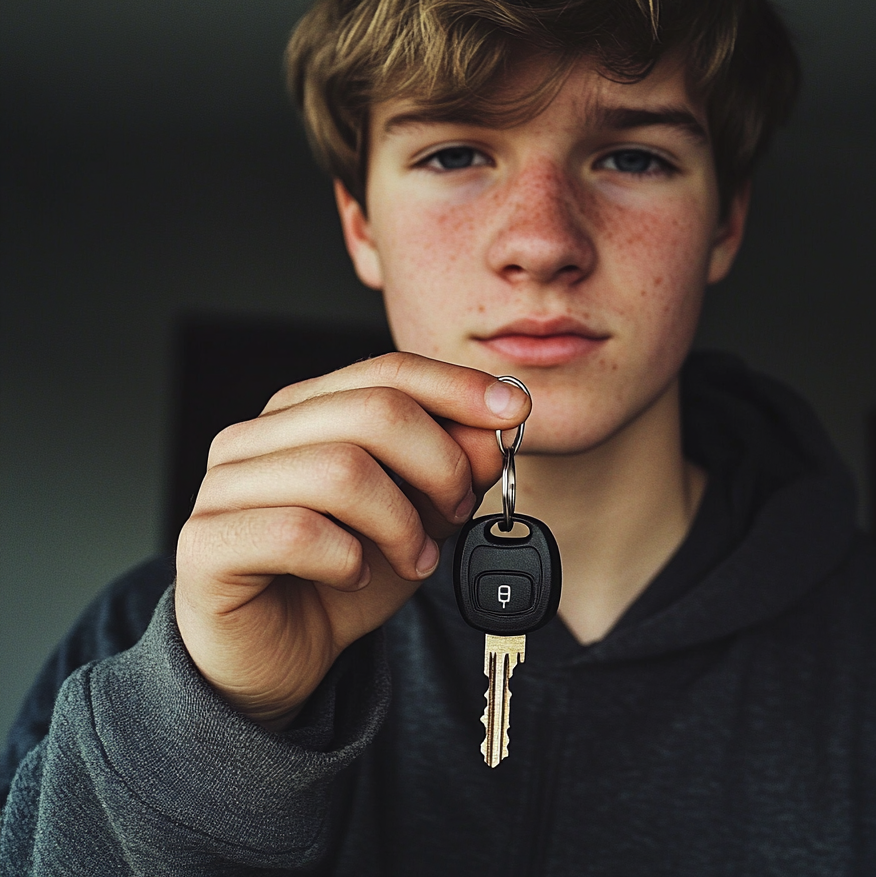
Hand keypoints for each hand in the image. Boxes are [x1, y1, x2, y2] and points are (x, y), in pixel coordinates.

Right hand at [173, 353, 529, 728]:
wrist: (278, 659)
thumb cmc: (341, 575)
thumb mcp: (415, 517)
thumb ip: (450, 469)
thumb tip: (494, 427)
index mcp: (303, 412)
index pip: (385, 371)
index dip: (455, 386)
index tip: (514, 410)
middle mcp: (256, 436)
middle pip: (372, 411)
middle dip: (439, 463)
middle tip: (459, 511)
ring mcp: (224, 487)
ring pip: (341, 469)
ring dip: (401, 521)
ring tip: (416, 557)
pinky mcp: (206, 544)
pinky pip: (298, 531)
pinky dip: (348, 557)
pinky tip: (354, 574)